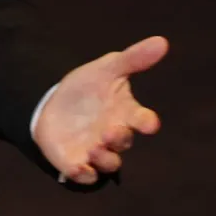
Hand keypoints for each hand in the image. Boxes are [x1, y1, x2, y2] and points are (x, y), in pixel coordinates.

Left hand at [33, 35, 167, 185]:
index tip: (149, 123)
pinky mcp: (76, 162)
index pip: (143, 120)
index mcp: (126, 113)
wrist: (54, 104)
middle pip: (124, 142)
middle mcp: (115, 135)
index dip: (147, 122)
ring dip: (104, 158)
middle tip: (111, 130)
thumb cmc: (88, 87)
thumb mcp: (106, 68)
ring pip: (109, 163)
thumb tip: (162, 41)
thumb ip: (132, 59)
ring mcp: (97, 150)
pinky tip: (77, 167)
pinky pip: (84, 175)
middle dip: (119, 138)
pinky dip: (83, 174)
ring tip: (94, 146)